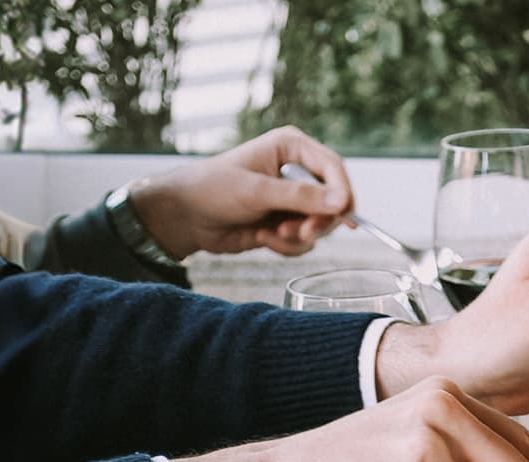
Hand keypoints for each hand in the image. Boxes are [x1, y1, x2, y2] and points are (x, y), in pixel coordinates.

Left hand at [129, 126, 354, 258]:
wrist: (185, 217)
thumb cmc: (213, 190)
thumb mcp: (257, 191)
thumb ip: (301, 197)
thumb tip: (342, 202)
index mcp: (292, 148)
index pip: (333, 167)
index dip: (343, 191)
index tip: (343, 215)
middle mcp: (297, 172)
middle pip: (334, 199)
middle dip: (318, 221)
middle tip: (301, 232)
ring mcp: (294, 199)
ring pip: (322, 224)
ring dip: (300, 235)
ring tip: (273, 234)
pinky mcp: (287, 222)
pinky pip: (306, 241)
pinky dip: (288, 246)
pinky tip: (264, 237)